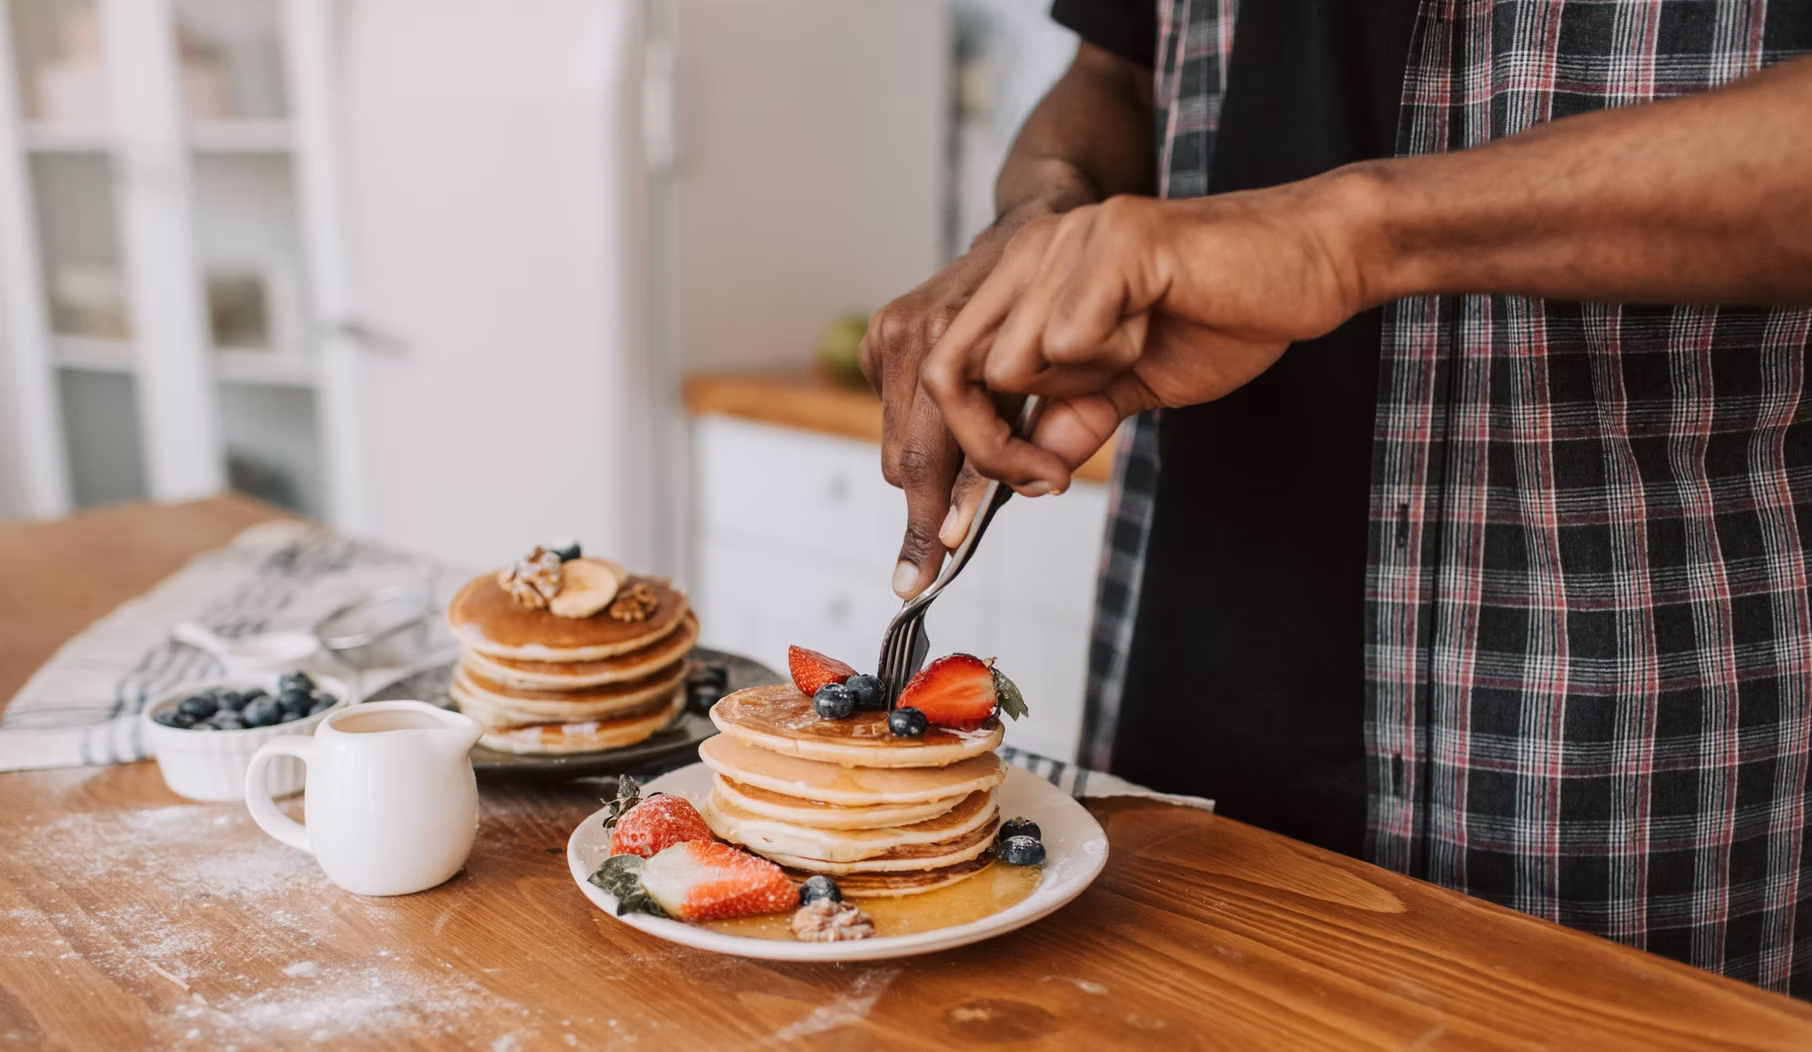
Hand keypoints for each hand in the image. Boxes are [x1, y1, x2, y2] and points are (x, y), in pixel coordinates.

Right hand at [860, 204, 1061, 597]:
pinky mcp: (882, 338)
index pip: (933, 455)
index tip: (931, 570)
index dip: (945, 514)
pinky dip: (931, 439)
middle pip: (908, 461)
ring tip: (967, 499)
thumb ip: (1033, 437)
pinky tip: (963, 431)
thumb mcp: (1071, 371)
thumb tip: (1003, 505)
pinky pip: (900, 420)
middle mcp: (908, 332)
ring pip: (901, 448)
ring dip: (936, 478)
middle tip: (939, 559)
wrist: (1046, 219)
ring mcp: (889, 332)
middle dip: (936, 508)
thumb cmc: (1072, 293)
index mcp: (948, 336)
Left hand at [921, 183, 1369, 533]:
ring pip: (1008, 362)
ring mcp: (1066, 239)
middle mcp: (1032, 249)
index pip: (946, 370)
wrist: (1312, 264)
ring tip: (1132, 357)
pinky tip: (1154, 328)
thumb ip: (1069, 420)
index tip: (999, 503)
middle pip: (950, 372)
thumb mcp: (1128, 384)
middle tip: (1051, 478)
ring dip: (1073, 390)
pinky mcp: (1112, 242)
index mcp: (1025, 278)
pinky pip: (1068, 339)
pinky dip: (1111, 358)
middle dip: (992, 449)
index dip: (963, 447)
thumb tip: (1020, 478)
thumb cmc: (1227, 315)